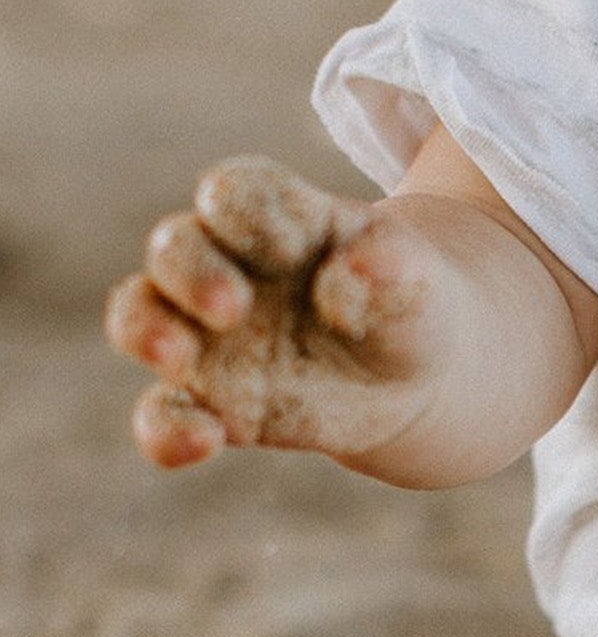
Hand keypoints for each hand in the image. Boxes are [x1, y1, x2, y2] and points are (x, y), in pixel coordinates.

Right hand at [105, 156, 434, 469]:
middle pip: (174, 247)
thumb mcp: (419, 279)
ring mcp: (208, 336)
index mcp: (278, 218)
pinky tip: (204, 442)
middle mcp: (226, 268)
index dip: (246, 213)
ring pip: (140, 317)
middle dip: (189, 271)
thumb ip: (392, 265)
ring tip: (177, 358)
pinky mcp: (212, 401)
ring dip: (147, 332)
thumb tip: (350, 276)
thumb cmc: (406, 305)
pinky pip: (164, 414)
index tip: (289, 246)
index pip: (237, 194)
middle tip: (231, 308)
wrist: (411, 378)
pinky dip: (167, 430)